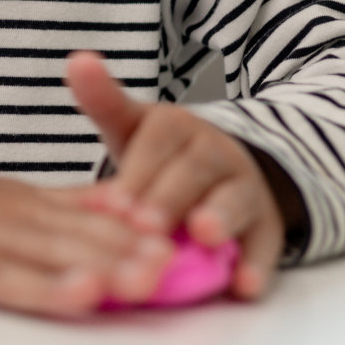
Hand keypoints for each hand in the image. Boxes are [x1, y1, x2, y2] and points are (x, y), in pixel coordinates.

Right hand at [0, 173, 172, 322]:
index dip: (124, 239)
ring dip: (38, 282)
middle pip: (49, 247)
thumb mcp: (14, 196)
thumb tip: (134, 207)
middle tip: (150, 277)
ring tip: (82, 294)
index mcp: (17, 206)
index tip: (170, 252)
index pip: (78, 224)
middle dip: (102, 261)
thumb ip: (71, 204)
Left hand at [65, 50, 283, 300]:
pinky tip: (244, 286)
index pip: (157, 141)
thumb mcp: (130, 126)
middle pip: (194, 171)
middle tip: (143, 225)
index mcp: (176, 126)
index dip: (137, 171)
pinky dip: (256, 264)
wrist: (220, 171)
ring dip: (220, 218)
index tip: (110, 202)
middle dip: (168, 198)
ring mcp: (244, 187)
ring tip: (202, 237)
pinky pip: (265, 243)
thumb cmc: (159, 156)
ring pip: (235, 199)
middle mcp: (214, 151)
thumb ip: (103, 100)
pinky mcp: (267, 225)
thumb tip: (77, 59)